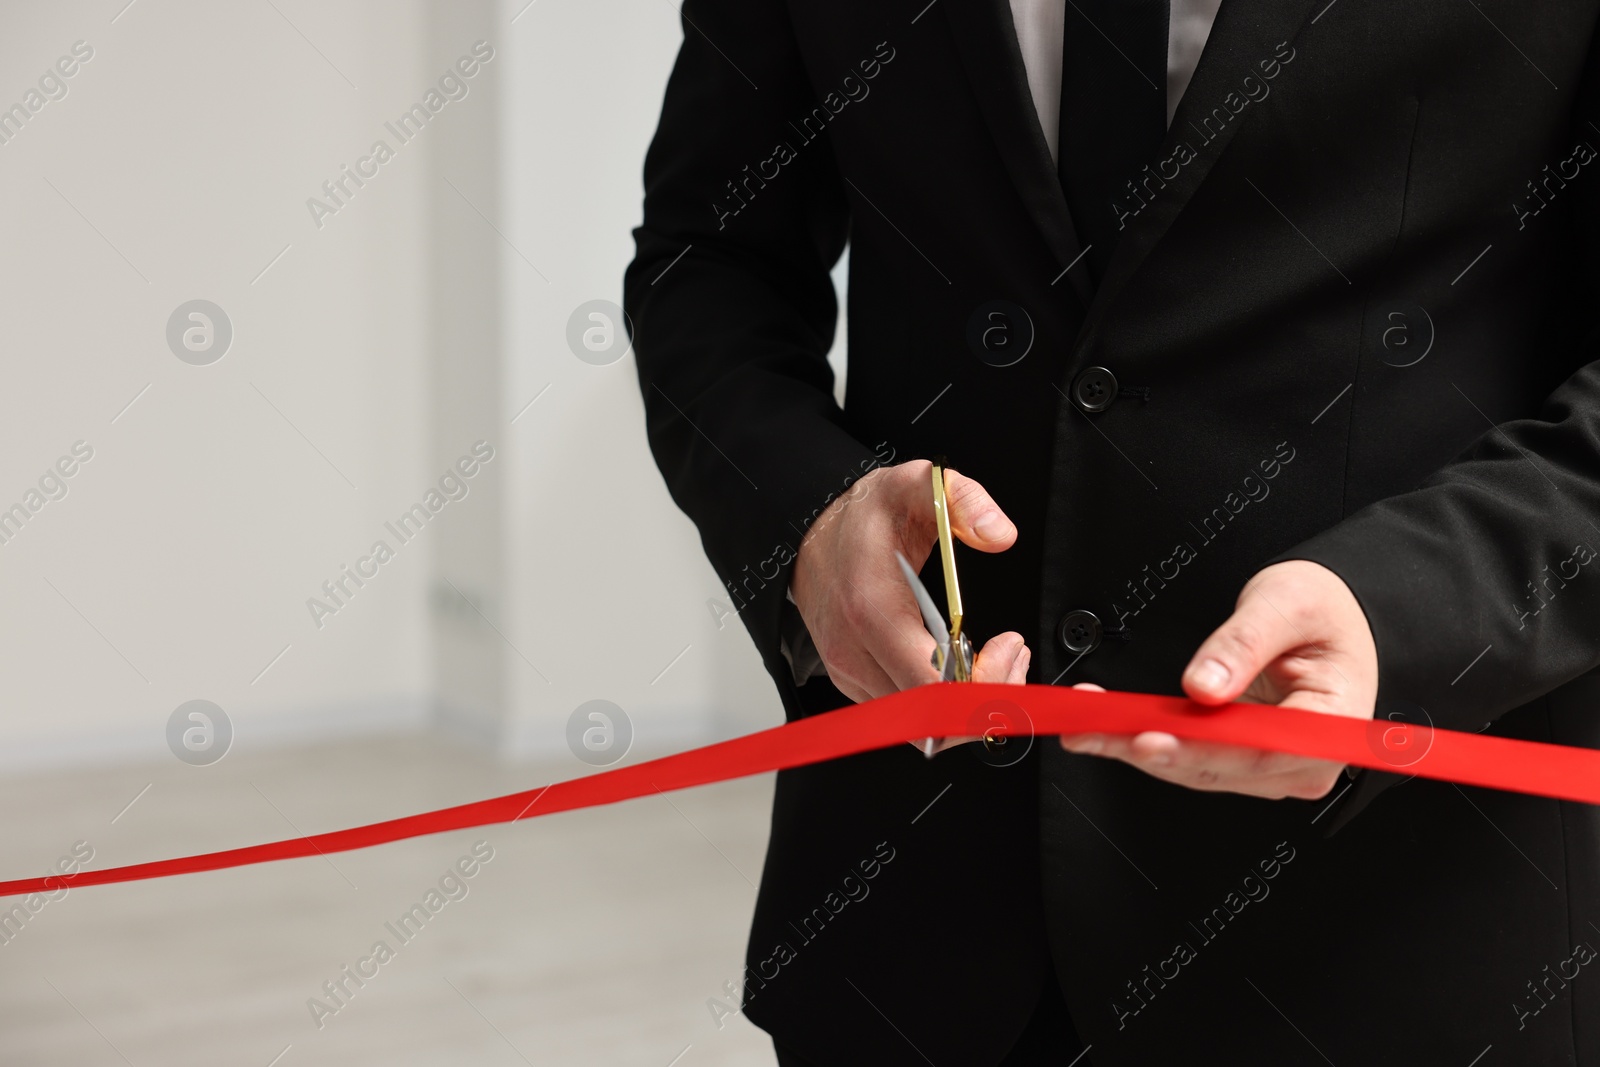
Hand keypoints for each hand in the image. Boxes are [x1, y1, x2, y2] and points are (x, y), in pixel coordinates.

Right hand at [790, 460, 1030, 702]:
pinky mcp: (852, 682)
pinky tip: (963, 666)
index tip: (1007, 648)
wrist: (809, 535)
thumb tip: (999, 534)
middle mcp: (854, 651)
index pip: (932, 685)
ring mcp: (850, 672)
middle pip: (931, 719)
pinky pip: (905, 716)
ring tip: (994, 660)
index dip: (982, 684)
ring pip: (920, 727)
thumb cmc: (863, 518)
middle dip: (986, 699)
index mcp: (872, 609)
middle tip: (1012, 656)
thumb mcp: (915, 486)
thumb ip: (962, 499)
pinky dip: (942, 703)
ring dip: (966, 704)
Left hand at [1059, 560, 1377, 799]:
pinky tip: (1108, 728)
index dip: (1199, 751)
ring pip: (1193, 767)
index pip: (1259, 752)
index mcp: (1330, 724)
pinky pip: (1189, 755)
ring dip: (1135, 748)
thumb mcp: (1286, 605)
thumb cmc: (1324, 613)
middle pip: (1216, 766)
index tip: (1150, 738)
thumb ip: (1243, 643)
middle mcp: (1301, 757)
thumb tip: (1204, 685)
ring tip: (1086, 726)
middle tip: (1094, 729)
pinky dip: (1145, 740)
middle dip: (1148, 748)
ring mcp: (1269, 763)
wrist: (1334, 616)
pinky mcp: (1239, 755)